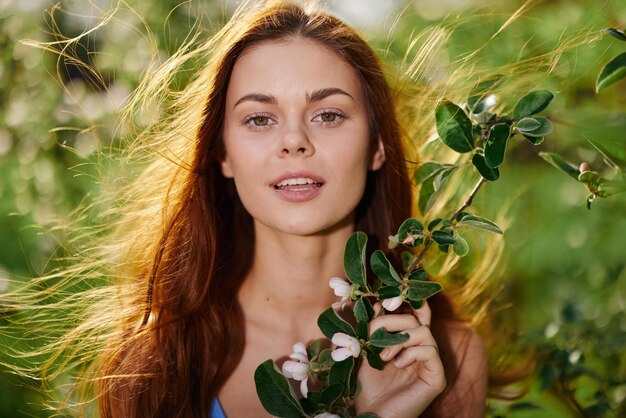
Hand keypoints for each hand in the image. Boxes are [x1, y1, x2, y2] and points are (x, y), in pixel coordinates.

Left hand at [354, 301, 445, 417]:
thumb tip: (376, 303)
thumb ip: (370, 328)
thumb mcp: (364, 351)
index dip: (402, 302)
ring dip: (399, 339)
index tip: (383, 300)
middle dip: (391, 321)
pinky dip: (411, 352)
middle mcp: (421, 349)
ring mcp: (430, 364)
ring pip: (424, 331)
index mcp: (406, 341)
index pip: (412, 313)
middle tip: (372, 334)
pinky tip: (398, 365)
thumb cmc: (366, 386)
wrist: (371, 414)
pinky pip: (430, 351)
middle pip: (416, 318)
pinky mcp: (436, 378)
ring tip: (384, 357)